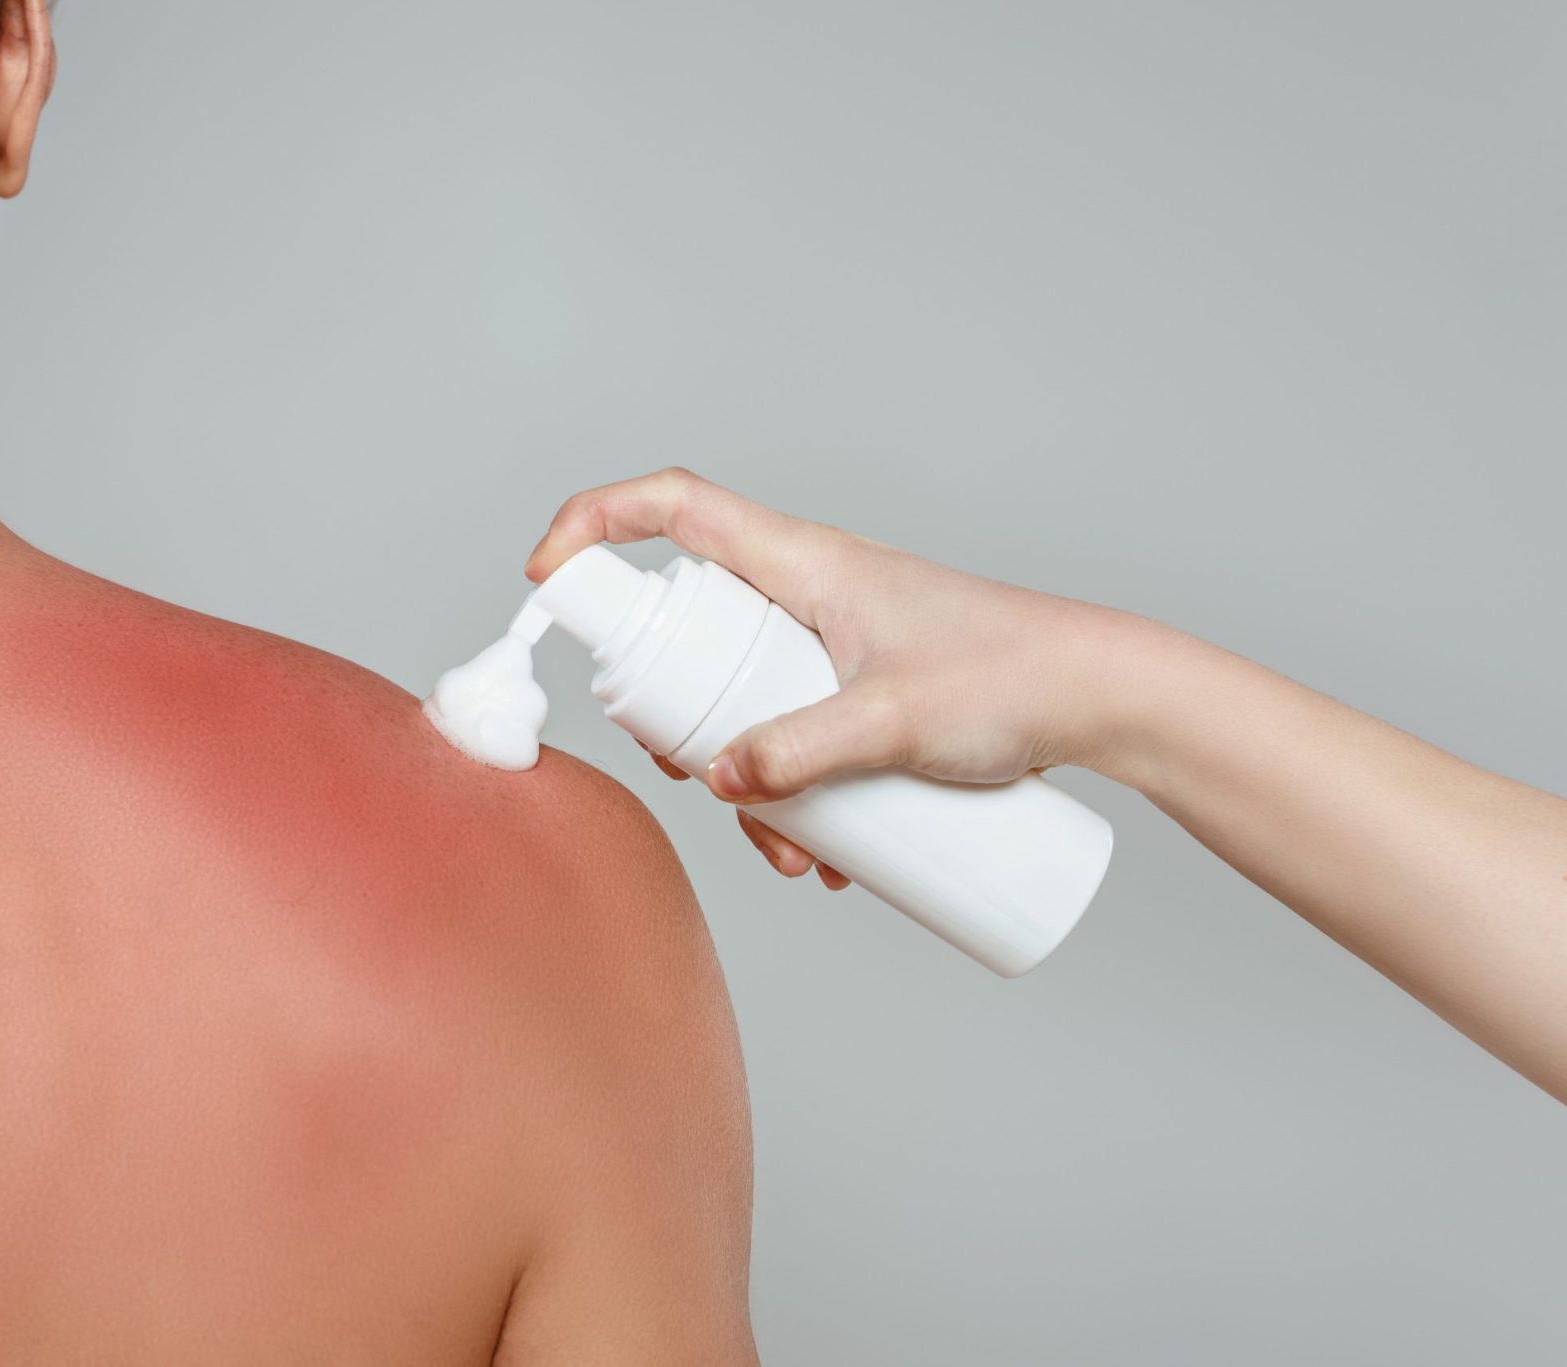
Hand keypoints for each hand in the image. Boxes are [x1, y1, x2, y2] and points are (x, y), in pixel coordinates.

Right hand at [526, 468, 1155, 887]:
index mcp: (804, 563)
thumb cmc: (1013, 677)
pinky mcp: (857, 691)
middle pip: (689, 626)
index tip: (546, 579)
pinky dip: (791, 794)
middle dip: (670, 712)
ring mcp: (830, 645)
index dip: (595, 523)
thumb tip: (722, 783)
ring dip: (744, 779)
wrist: (1102, 699)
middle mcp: (807, 594)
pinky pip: (790, 734)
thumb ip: (800, 751)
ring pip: (739, 697)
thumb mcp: (893, 722)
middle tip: (685, 770)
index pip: (675, 507)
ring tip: (794, 854)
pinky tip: (828, 857)